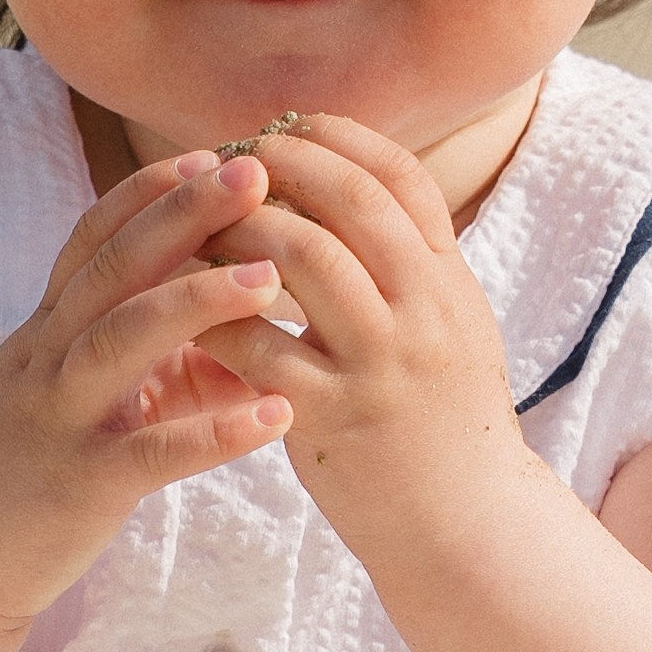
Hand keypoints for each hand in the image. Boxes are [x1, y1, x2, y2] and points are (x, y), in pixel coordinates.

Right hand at [0, 148, 293, 629]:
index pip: (91, 238)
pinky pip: (151, 453)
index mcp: (46, 329)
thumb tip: (247, 333)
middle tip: (254, 172)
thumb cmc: (28, 466)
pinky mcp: (78, 486)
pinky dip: (215, 433)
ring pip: (122, 340)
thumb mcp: (82, 396)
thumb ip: (154, 360)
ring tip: (272, 277)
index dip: (147, 193)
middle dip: (183, 214)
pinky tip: (276, 417)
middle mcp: (45, 358)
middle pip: (113, 268)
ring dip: (198, 301)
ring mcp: (58, 418)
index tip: (210, 153)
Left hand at [193, 117, 526, 541]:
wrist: (466, 526)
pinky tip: (185, 307)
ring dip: (242, 228)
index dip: (337, 138)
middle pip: (352, 201)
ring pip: (305, 259)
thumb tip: (349, 180)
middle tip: (227, 161)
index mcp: (449, 280)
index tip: (283, 125)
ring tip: (199, 225)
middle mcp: (424, 310)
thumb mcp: (451, 323)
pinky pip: (258, 348)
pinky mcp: (332, 418)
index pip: (400, 177)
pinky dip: (214, 316)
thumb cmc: (442, 418)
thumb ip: (409, 258)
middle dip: (280, 167)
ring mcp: (380, 364)